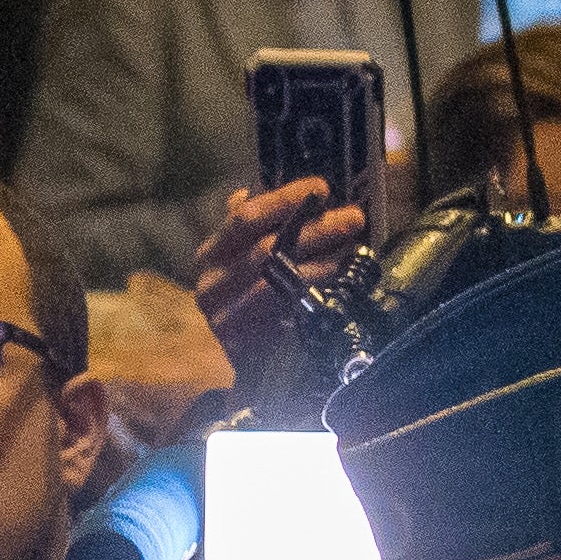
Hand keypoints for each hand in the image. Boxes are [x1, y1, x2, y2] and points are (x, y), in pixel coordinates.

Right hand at [194, 176, 371, 360]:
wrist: (244, 370)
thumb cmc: (247, 306)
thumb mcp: (236, 264)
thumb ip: (241, 232)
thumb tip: (246, 193)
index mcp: (208, 259)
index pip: (245, 218)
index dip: (285, 199)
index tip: (320, 189)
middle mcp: (212, 289)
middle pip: (268, 246)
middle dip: (315, 228)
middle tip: (352, 217)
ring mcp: (229, 321)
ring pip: (279, 278)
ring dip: (322, 258)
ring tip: (352, 245)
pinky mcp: (251, 348)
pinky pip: (291, 310)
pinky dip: (319, 290)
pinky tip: (340, 279)